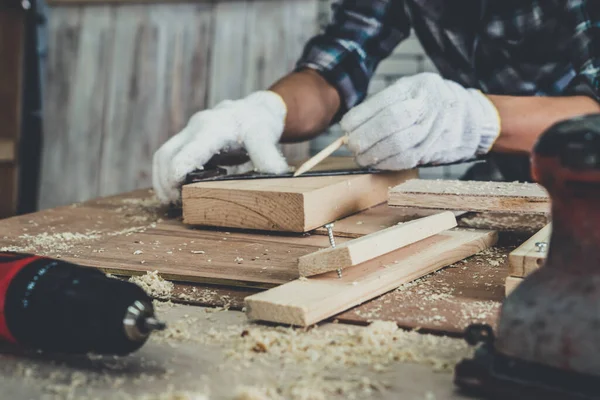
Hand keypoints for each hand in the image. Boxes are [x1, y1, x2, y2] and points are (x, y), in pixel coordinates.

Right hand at [152, 91, 288, 203]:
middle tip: (173, 203)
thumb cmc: (260, 124)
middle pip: (167, 154)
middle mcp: (196, 127)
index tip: (177, 195)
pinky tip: (172, 190)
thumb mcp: (266, 137)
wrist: (256, 110)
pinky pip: (168, 155)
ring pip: (163, 154)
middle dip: (165, 181)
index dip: (177, 174)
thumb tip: (277, 174)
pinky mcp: (187, 139)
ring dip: (161, 178)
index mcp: (213, 128)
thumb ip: (267, 155)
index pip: (187, 152)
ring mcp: (189, 132)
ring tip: (169, 200)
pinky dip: (165, 173)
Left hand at [340, 72, 500, 169]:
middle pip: (390, 124)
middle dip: (365, 138)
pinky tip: (376, 163)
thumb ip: (386, 103)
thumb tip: (352, 125)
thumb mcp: (413, 89)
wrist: (474, 118)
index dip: (360, 118)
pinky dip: (387, 164)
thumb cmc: (434, 103)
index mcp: (418, 87)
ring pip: (398, 145)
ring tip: (361, 157)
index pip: (384, 103)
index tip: (346, 127)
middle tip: (351, 145)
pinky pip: (406, 160)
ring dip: (373, 155)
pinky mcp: (435, 150)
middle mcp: (429, 107)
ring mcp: (434, 129)